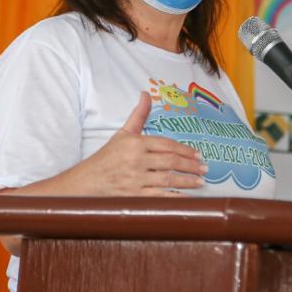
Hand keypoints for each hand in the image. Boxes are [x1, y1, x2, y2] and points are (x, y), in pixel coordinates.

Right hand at [76, 92, 206, 195]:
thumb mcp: (122, 134)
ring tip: (201, 182)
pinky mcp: (134, 197)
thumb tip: (145, 94)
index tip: (198, 154)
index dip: (185, 150)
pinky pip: (159, 197)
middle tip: (205, 169)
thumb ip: (138, 115)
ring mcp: (136, 180)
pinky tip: (186, 197)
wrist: (86, 183)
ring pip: (168, 180)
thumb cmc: (106, 158)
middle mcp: (137, 161)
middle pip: (171, 162)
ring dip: (187, 181)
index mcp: (136, 143)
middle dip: (191, 166)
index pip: (167, 145)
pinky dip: (175, 197)